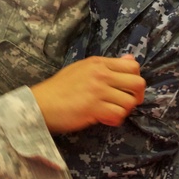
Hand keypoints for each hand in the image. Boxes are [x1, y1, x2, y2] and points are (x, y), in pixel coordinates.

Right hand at [30, 55, 144, 133]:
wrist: (41, 103)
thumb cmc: (59, 87)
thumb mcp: (83, 69)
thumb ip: (106, 65)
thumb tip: (130, 59)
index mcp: (98, 63)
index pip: (132, 65)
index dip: (135, 78)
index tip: (128, 88)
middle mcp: (101, 74)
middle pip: (138, 83)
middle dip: (137, 96)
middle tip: (127, 103)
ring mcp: (98, 91)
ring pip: (129, 102)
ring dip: (123, 110)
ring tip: (111, 112)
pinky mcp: (94, 108)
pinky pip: (118, 115)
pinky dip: (114, 120)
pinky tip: (104, 119)